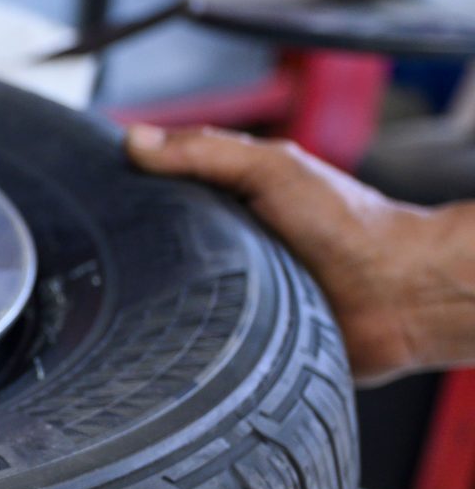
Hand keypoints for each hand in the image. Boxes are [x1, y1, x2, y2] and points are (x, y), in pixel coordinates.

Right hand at [126, 125, 474, 384]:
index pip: (155, 199)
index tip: (88, 201)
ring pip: (165, 304)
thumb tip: (134, 140)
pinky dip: (181, 345)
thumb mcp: (273, 169)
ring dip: (156, 306)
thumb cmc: (352, 225)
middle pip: (151, 255)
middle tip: (104, 262)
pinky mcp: (235, 345)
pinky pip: (191, 348)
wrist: (400, 294)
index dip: (122, 198)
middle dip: (131, 259)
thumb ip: (206, 152)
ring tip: (136, 302)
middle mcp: (222, 253)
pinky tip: (169, 338)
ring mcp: (227, 299)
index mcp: (224, 208)